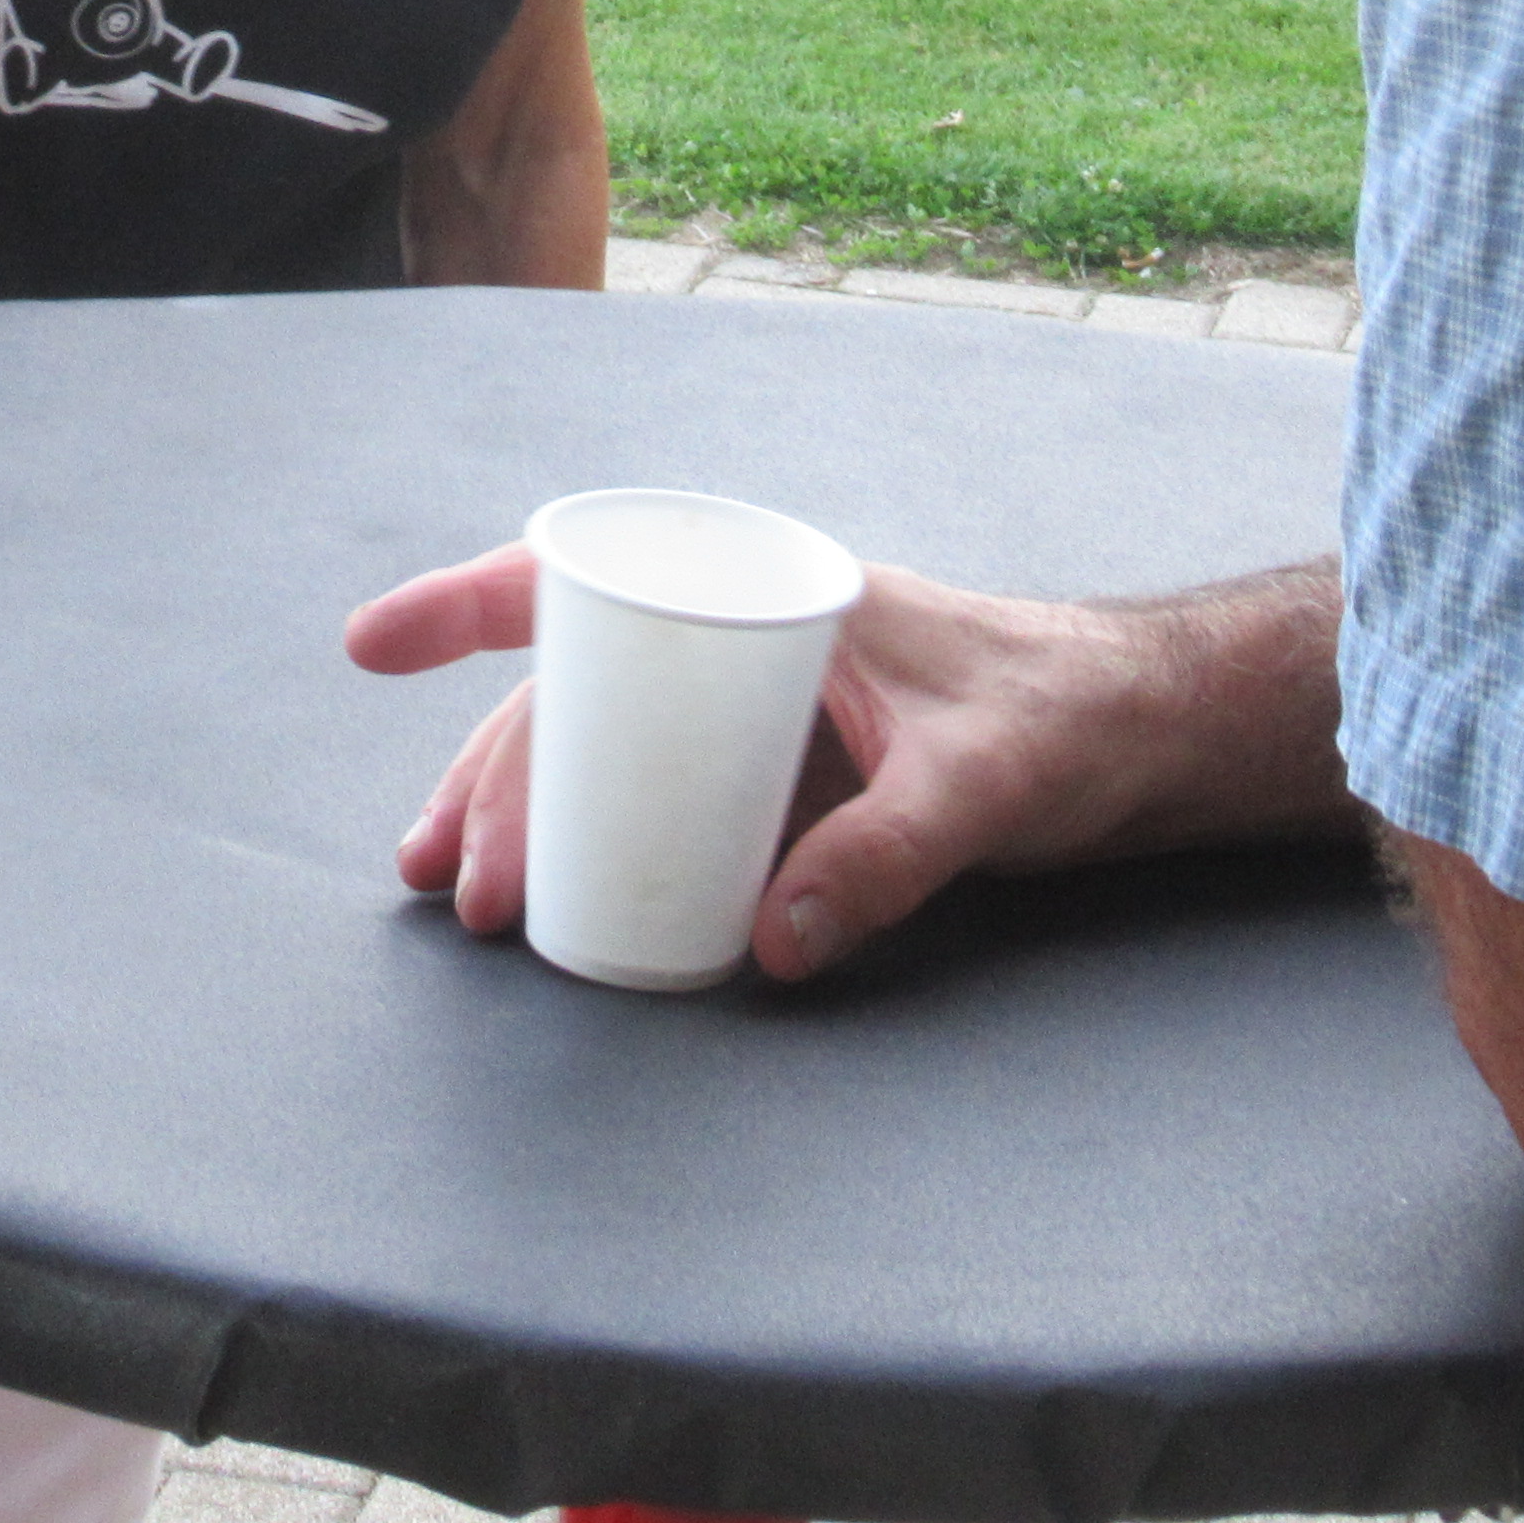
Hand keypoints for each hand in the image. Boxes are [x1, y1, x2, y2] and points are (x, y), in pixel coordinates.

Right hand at [343, 546, 1350, 981]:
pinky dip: (600, 849)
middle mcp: (742, 642)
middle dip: (492, 780)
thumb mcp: (982, 781)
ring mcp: (756, 713)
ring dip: (528, 820)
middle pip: (575, 694)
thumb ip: (883, 858)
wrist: (1152, 732)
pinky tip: (556, 907)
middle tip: (453, 881)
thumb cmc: (1073, 713)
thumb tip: (768, 944)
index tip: (371, 644)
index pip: (586, 578)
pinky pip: (662, 805)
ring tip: (468, 903)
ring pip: (604, 753)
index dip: (465, 605)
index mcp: (769, 591)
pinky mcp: (783, 780)